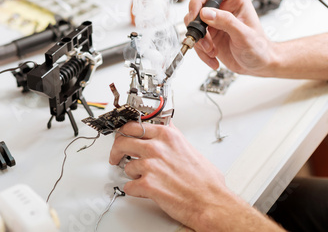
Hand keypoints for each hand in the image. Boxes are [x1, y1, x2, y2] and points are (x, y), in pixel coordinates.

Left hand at [109, 122, 226, 229]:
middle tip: (117, 155)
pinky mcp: (147, 184)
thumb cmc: (205, 180)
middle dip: (117, 149)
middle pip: (122, 141)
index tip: (122, 135)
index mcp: (167, 135)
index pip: (134, 125)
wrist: (210, 202)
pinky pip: (129, 186)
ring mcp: (150, 165)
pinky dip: (133, 190)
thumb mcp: (189, 147)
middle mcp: (157, 147)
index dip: (125, 132)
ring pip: (126, 165)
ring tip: (140, 177)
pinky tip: (142, 190)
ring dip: (131, 172)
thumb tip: (166, 129)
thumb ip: (173, 137)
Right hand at [185, 0, 274, 76]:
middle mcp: (222, 7)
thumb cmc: (259, 48)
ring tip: (212, 50)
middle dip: (198, 28)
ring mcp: (213, 21)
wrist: (257, 65)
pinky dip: (200, 51)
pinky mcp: (208, 33)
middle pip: (195, 8)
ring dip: (200, 42)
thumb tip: (206, 12)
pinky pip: (195, 39)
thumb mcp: (244, 35)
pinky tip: (213, 57)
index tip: (196, 16)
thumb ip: (226, 21)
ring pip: (192, 25)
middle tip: (206, 41)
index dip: (198, 0)